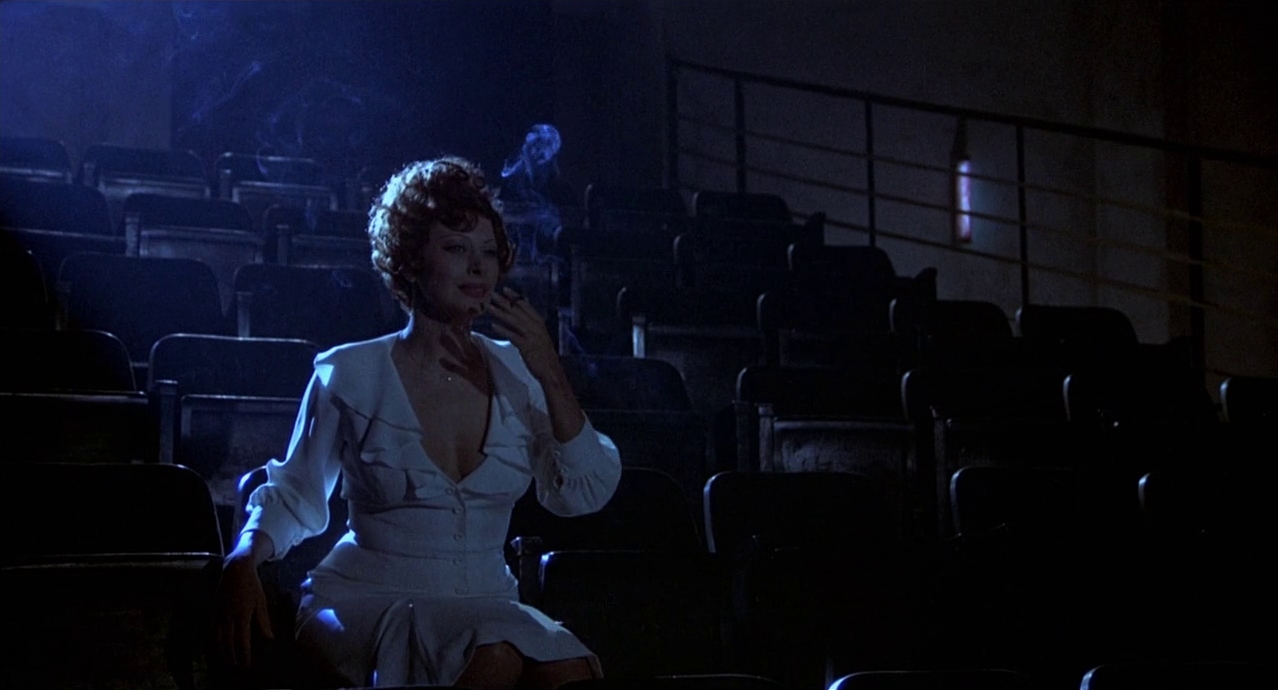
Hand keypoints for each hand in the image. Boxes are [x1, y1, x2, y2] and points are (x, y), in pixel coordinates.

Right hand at [215, 551, 274, 671]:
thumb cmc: (252, 585)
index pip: (242, 641)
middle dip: (232, 657)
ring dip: (222, 651)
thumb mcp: (261, 602)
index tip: (246, 666)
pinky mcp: (212, 609)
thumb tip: (270, 638)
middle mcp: (228, 617)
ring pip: (217, 637)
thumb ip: (264, 621)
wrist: (235, 569)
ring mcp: (218, 613)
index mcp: (242, 616)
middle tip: (236, 668)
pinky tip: (215, 645)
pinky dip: (213, 638)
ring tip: (226, 660)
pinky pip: (210, 628)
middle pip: (228, 643)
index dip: (244, 655)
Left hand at [488, 286, 558, 381]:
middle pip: (518, 311)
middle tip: (492, 294)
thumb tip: (519, 319)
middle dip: (504, 302)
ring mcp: (531, 336)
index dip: (515, 297)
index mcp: (539, 323)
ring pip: (514, 321)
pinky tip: (493, 325)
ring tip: (489, 307)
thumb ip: (530, 327)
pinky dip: (503, 330)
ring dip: (500, 313)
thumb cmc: (544, 355)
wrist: (551, 371)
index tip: (505, 289)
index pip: (526, 305)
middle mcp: (536, 327)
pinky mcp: (527, 346)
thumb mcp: (539, 337)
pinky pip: (513, 336)